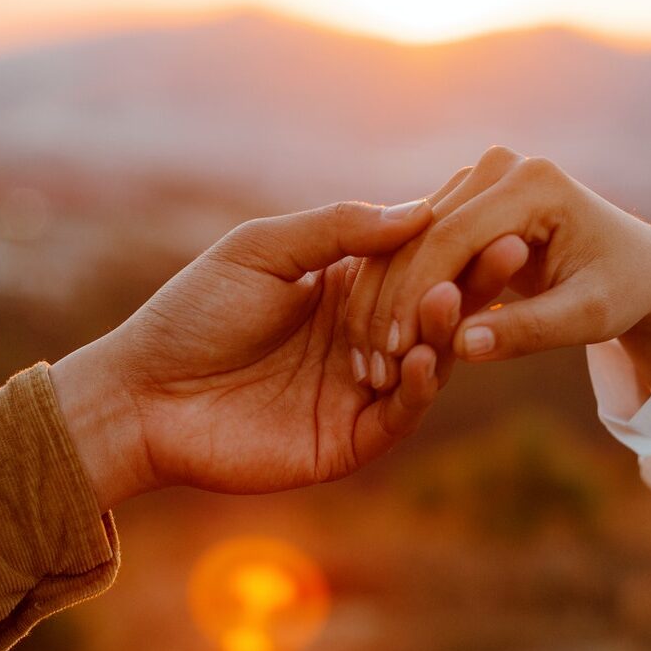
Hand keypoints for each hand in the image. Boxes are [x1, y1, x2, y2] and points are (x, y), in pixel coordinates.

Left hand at [49, 199, 521, 509]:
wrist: (141, 395)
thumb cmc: (191, 314)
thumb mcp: (261, 252)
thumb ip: (336, 229)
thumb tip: (420, 210)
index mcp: (344, 289)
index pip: (416, 262)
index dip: (453, 240)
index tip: (492, 210)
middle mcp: (363, 338)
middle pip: (433, 310)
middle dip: (472, 282)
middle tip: (509, 250)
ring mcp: (359, 391)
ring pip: (426, 361)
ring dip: (446, 332)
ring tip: (454, 298)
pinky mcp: (348, 441)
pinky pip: (399, 414)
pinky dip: (417, 387)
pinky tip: (423, 358)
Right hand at [348, 146, 650, 390]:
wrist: (637, 266)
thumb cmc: (622, 291)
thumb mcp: (588, 317)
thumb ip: (528, 330)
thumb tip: (462, 347)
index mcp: (534, 182)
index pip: (454, 236)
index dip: (419, 294)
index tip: (398, 350)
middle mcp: (500, 166)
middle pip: (422, 234)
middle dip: (395, 299)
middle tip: (375, 362)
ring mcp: (479, 177)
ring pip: (408, 238)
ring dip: (385, 296)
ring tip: (373, 356)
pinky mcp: (464, 198)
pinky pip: (414, 243)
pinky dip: (395, 287)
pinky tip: (382, 335)